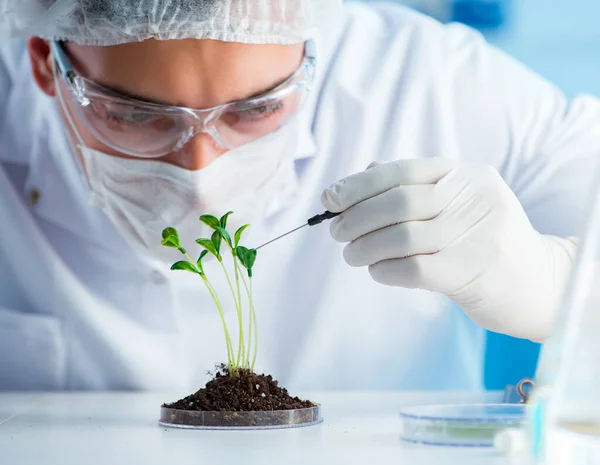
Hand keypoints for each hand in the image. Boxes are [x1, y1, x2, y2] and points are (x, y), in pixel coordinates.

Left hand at [321, 158, 576, 340]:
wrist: (538, 284)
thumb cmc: (482, 240)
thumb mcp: (457, 204)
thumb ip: (413, 187)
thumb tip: (358, 177)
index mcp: (466, 175)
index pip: (402, 171)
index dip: (358, 184)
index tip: (330, 199)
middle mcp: (473, 198)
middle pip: (398, 202)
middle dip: (356, 217)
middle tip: (336, 232)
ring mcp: (476, 234)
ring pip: (401, 236)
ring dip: (364, 247)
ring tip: (351, 255)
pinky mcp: (471, 271)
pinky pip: (413, 268)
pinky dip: (384, 269)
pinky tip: (377, 271)